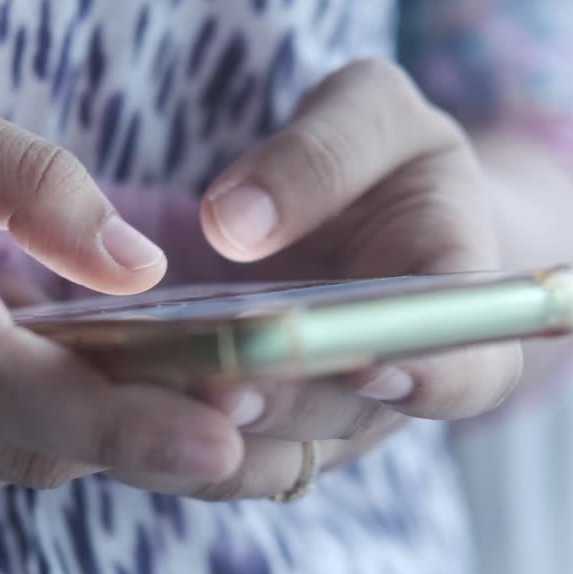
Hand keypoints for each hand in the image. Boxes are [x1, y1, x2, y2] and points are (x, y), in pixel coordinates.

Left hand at [106, 58, 523, 499]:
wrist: (371, 218)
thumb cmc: (388, 162)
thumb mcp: (376, 116)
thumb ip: (324, 153)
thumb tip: (236, 224)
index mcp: (456, 310)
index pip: (471, 372)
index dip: (432, 378)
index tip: (372, 362)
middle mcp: (390, 389)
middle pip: (343, 421)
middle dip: (283, 406)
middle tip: (223, 385)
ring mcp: (319, 421)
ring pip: (266, 457)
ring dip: (207, 439)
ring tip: (141, 402)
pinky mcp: (251, 429)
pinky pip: (204, 450)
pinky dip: (156, 435)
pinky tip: (101, 400)